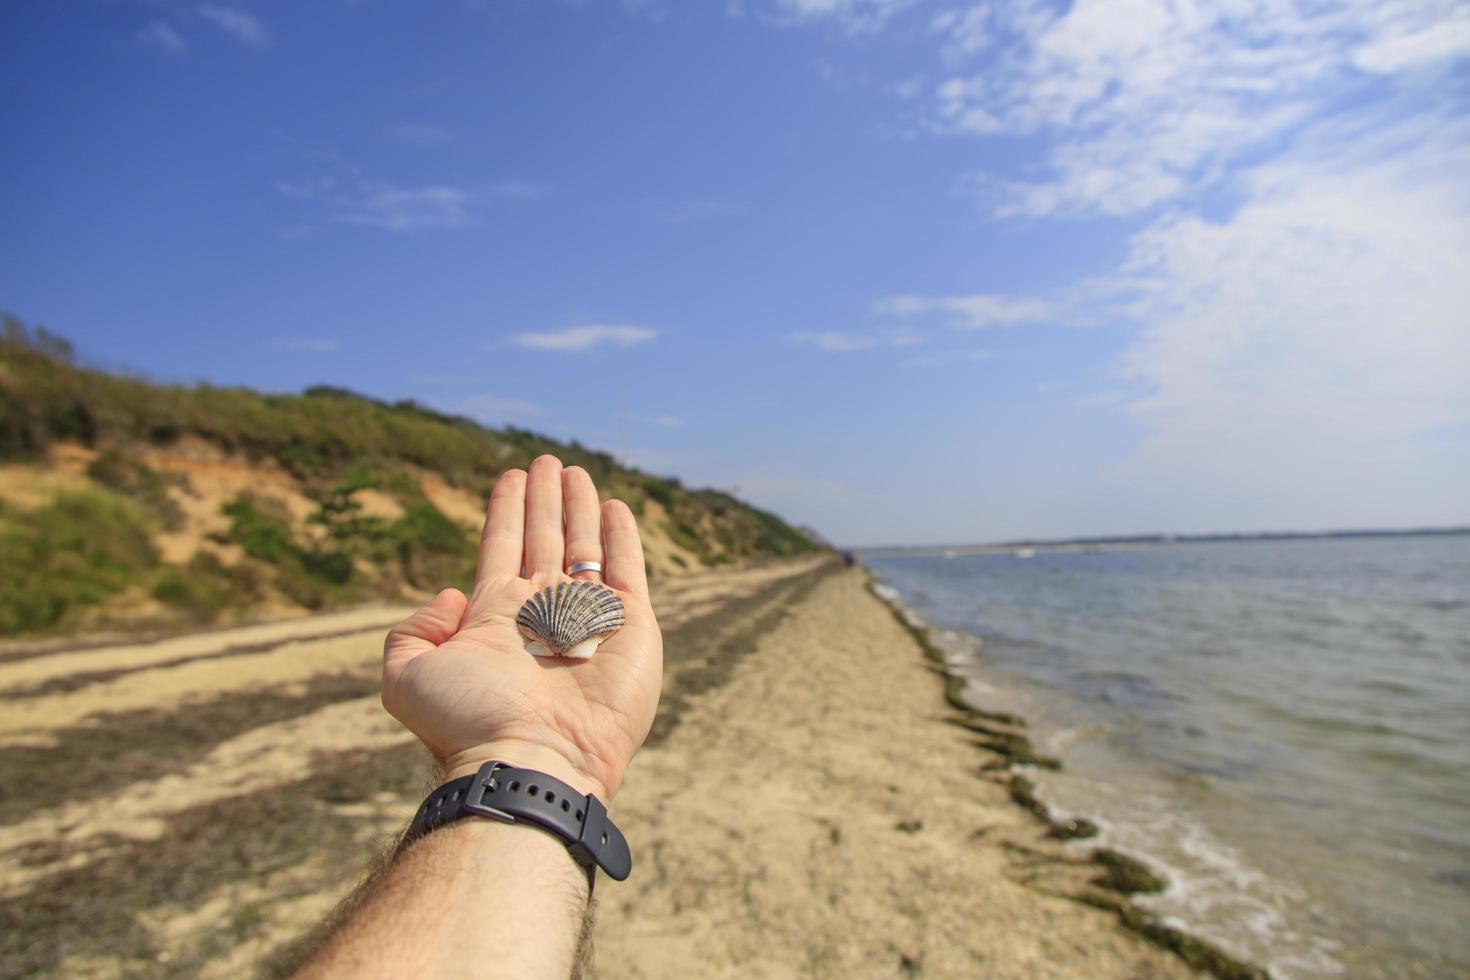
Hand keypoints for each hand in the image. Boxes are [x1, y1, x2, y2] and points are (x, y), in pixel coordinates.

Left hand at [380, 455, 662, 801]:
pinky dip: (623, 538)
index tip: (511, 475)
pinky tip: (613, 507)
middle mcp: (544, 613)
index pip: (502, 548)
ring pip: (585, 548)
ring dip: (579, 508)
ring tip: (575, 471)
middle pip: (544, 539)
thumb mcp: (406, 678)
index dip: (506, 511)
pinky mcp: (631, 627)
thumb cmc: (469, 721)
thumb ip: (411, 632)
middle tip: (546, 461)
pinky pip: (627, 571)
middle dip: (544, 500)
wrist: (532, 758)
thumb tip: (449, 595)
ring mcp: (589, 618)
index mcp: (496, 618)